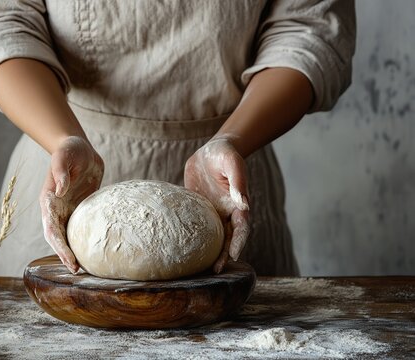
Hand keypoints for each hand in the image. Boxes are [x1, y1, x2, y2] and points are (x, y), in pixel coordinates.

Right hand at [39, 136, 103, 272]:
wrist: (79, 147)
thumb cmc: (69, 150)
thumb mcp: (63, 157)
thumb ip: (60, 172)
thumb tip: (60, 190)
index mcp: (49, 201)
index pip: (51, 229)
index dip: (59, 246)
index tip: (70, 260)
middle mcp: (57, 209)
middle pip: (59, 238)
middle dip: (66, 255)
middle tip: (79, 271)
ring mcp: (69, 210)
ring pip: (70, 236)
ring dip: (75, 251)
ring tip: (88, 268)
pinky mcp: (81, 208)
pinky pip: (83, 227)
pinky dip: (86, 239)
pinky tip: (98, 249)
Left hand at [184, 136, 249, 272]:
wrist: (211, 150)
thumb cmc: (226, 154)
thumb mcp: (232, 163)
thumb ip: (238, 182)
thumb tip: (244, 202)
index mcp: (237, 204)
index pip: (241, 227)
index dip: (238, 242)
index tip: (234, 255)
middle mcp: (225, 212)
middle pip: (227, 238)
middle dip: (223, 255)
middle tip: (215, 270)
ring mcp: (211, 212)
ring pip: (211, 236)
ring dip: (208, 251)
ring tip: (199, 267)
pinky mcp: (197, 209)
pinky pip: (194, 226)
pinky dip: (191, 238)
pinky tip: (181, 248)